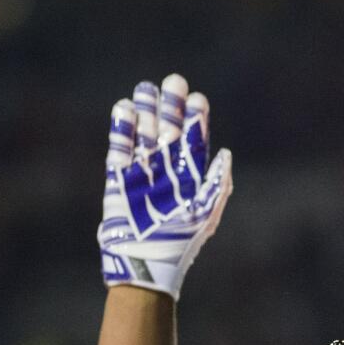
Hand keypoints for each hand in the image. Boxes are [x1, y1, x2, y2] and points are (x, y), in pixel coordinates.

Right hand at [99, 73, 232, 298]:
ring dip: (145, 112)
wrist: (145, 264)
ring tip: (146, 87)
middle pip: (168, 131)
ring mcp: (141, 175)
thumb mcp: (206, 213)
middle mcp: (167, 173)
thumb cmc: (180, 243)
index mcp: (190, 179)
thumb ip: (218, 183)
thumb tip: (226, 153)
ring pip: (143, 135)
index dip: (196, 119)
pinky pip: (119, 149)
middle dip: (171, 107)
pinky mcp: (118, 181)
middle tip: (174, 80)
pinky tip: (124, 108)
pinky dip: (121, 130)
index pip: (194, 141)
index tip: (197, 98)